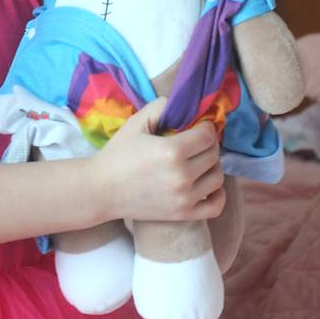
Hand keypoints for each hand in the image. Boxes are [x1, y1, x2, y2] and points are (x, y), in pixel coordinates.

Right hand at [90, 97, 225, 222]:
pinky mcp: (184, 214)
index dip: (206, 127)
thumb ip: (161, 107)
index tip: (199, 126)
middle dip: (208, 144)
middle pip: (214, 155)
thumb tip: (183, 104)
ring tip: (198, 160)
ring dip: (212, 165)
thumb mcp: (136, 123)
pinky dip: (217, 194)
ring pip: (217, 178)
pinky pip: (216, 205)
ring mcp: (184, 198)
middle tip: (197, 141)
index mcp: (171, 151)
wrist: (102, 189)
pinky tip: (206, 183)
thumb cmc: (118, 153)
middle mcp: (182, 176)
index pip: (208, 136)